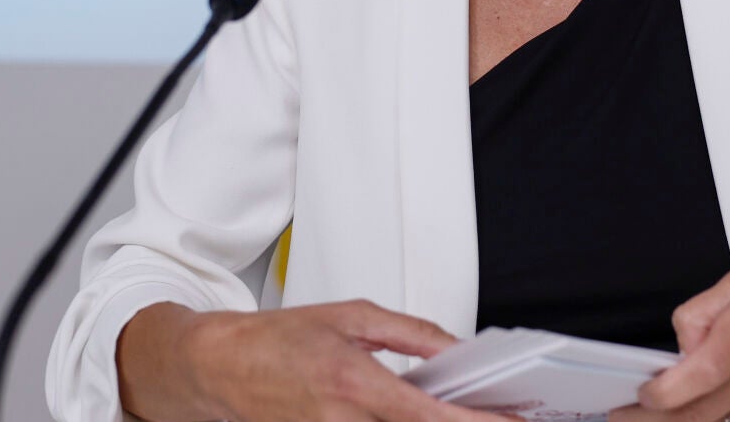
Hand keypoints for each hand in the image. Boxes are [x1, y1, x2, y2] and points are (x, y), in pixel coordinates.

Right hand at [122, 299, 518, 421]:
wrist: (218, 367)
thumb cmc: (274, 340)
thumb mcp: (350, 317)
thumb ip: (411, 334)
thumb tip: (457, 349)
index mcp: (351, 382)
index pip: (429, 416)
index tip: (511, 420)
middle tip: (497, 417)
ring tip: (458, 415)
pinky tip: (417, 418)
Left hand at [610, 257, 729, 421]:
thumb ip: (703, 312)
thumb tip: (681, 345)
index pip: (686, 383)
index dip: (653, 396)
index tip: (638, 393)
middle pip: (696, 417)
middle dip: (654, 420)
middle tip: (626, 416)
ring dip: (692, 421)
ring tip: (666, 412)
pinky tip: (714, 411)